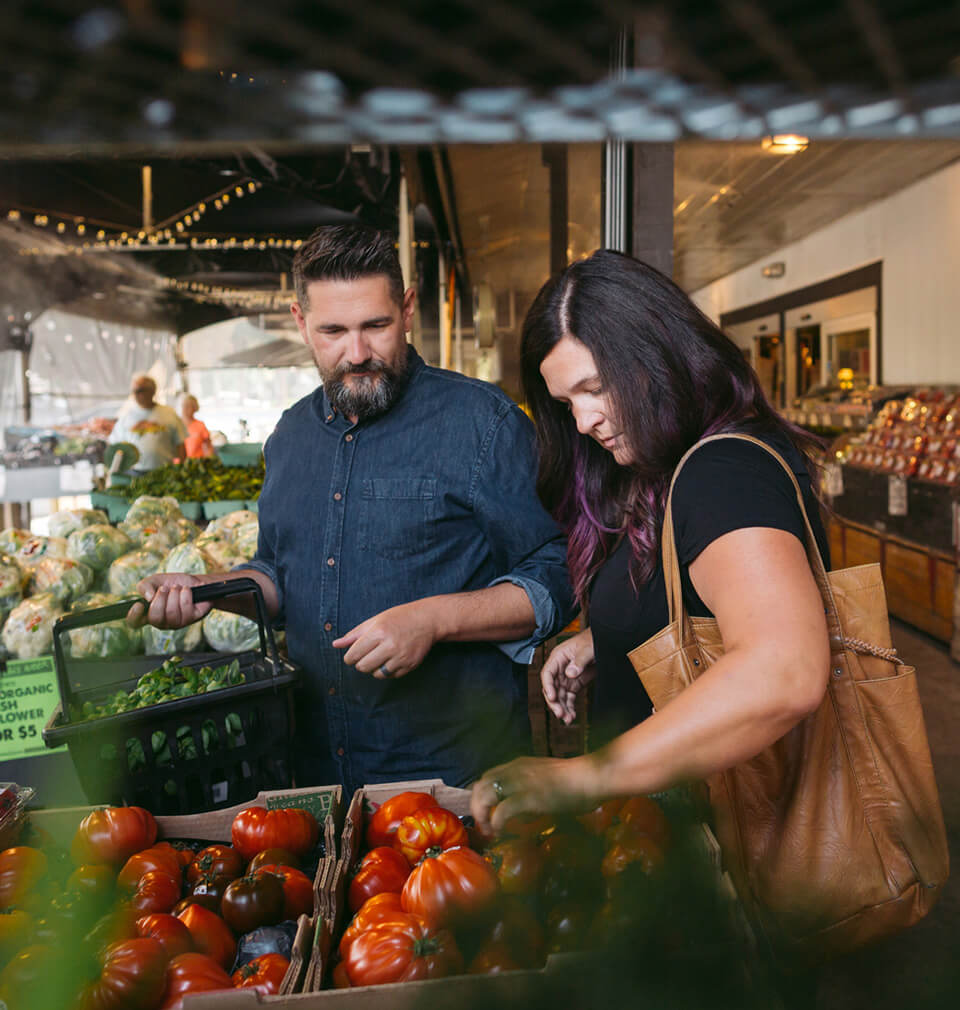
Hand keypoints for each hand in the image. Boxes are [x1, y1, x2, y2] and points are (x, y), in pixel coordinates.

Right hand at [126, 573, 211, 628]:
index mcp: (148, 613)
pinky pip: (186, 609)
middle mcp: (161, 621)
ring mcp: (176, 622)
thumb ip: (145, 586)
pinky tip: (186, 590)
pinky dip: (185, 594)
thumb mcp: (155, 580)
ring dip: (174, 594)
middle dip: (160, 599)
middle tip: (165, 588)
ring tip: (177, 588)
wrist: (194, 581)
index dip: (134, 616)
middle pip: (154, 618)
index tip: (138, 604)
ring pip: (171, 613)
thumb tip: (148, 597)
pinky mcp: (191, 619)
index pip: (135, 623)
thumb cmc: (172, 583)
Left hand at [332, 600, 440, 679]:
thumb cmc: (399, 618)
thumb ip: (354, 635)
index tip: (354, 654)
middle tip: (367, 654)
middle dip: (361, 663)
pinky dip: (387, 670)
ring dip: (374, 668)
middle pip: (363, 667)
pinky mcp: (410, 665)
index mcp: (378, 632)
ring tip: (380, 656)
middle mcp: (390, 646)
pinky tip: (392, 658)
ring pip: (376, 674)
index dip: (350, 657)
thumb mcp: (375, 621)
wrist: (427, 620)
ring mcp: (401, 657)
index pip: (353, 655)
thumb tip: (335, 645)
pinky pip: (390, 676)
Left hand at [470, 755, 598, 835]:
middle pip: (481, 785)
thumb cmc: (577, 781)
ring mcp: (520, 782)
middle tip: (484, 826)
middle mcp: (514, 770)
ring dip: (482, 815)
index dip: (482, 795)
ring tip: (489, 831)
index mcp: (519, 765)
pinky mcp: (528, 797)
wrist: (591, 776)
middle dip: (477, 807)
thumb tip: (524, 809)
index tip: (485, 812)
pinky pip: (503, 810)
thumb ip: (531, 789)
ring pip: (485, 795)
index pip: (488, 776)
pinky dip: (496, 822)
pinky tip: (500, 832)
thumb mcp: (546, 779)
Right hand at [541, 628, 595, 724]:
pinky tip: (572, 716)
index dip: (548, 686)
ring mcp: (566, 678)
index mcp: (558, 658)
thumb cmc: (594, 641)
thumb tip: (570, 674)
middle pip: (552, 688)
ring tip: (568, 719)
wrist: (606, 644)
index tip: (552, 697)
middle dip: (555, 702)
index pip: (547, 673)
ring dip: (562, 708)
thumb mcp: (588, 649)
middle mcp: (559, 669)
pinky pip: (569, 698)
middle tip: (560, 714)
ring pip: (560, 696)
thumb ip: (579, 661)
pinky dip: (569, 707)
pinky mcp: (575, 685)